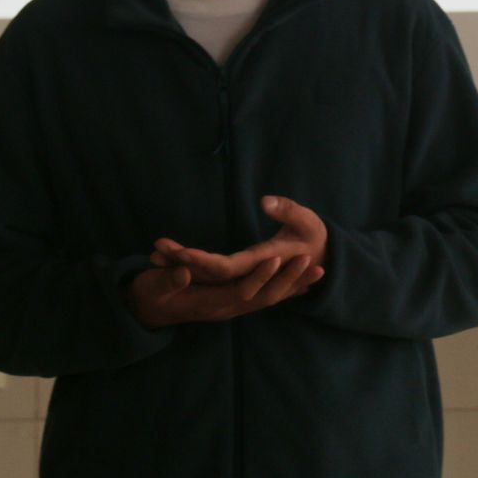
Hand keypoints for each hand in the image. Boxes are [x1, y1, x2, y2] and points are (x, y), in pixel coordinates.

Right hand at [123, 251, 323, 328]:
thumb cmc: (147, 296)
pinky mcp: (233, 303)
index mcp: (208, 303)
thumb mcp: (152, 287)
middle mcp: (224, 309)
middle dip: (289, 281)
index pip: (241, 290)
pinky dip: (285, 292)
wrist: (144, 312)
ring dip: (294, 287)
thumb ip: (167, 280)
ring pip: (269, 300)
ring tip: (320, 271)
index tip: (279, 256)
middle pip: (264, 298)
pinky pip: (264, 300)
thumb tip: (183, 271)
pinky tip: (304, 284)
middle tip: (314, 262)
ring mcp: (230, 309)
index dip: (260, 275)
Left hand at [152, 195, 328, 286]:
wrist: (321, 259)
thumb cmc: (313, 236)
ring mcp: (242, 276)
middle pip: (208, 274)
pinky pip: (211, 274)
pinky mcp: (238, 275)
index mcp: (261, 262)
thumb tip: (265, 200)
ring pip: (206, 276)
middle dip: (181, 264)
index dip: (201, 261)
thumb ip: (287, 209)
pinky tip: (171, 259)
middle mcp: (247, 274)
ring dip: (181, 266)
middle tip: (155, 252)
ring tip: (155, 254)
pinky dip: (190, 267)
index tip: (178, 251)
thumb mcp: (306, 220)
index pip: (226, 268)